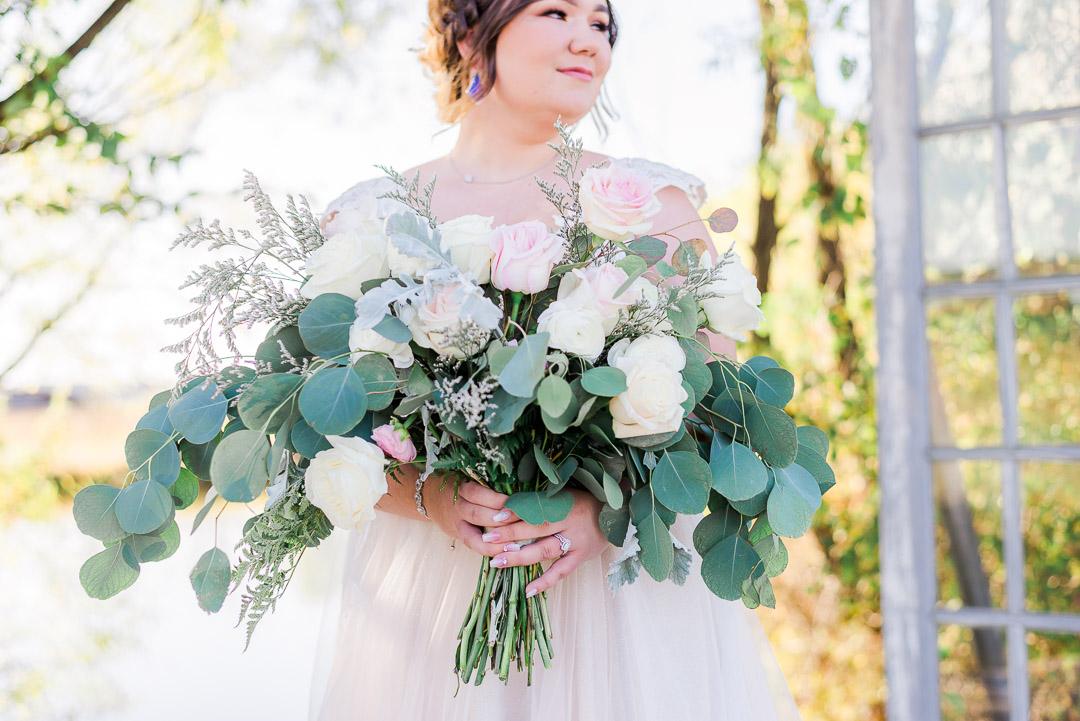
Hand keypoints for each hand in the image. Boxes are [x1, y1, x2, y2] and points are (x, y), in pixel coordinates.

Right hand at [424, 476, 520, 554]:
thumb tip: (516, 491)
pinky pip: (473, 546)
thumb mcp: (466, 477)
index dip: (496, 499)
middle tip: (520, 522)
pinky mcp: (458, 536)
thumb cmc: (456, 485)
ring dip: (496, 542)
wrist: (428, 498)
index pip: (477, 494)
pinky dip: (489, 550)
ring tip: (515, 546)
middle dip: (499, 520)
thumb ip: (486, 484)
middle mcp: (456, 508)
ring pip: (473, 537)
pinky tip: (505, 554)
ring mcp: (456, 524)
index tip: (515, 501)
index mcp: (460, 489)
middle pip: (477, 515)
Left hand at [481, 488, 610, 597]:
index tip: (494, 517)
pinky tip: (527, 590)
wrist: (618, 514)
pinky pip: (561, 571)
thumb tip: (508, 503)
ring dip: (519, 557)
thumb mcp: (564, 494)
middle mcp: (569, 522)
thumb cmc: (585, 501)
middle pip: (536, 529)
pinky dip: (544, 581)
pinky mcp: (580, 557)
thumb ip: (541, 500)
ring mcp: (575, 542)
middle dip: (510, 534)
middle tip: (487, 539)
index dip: (514, 512)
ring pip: (544, 550)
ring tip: (497, 562)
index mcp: (563, 504)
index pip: (535, 508)